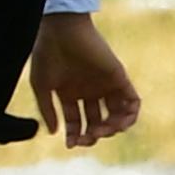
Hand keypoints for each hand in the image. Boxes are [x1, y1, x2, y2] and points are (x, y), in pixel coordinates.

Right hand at [28, 11, 139, 145]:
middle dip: (93, 135)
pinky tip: (119, 122)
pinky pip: (132, 101)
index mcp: (70, 93)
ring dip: (113, 128)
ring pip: (116, 115)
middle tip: (89, 138)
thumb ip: (48, 110)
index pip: (77, 122)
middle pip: (97, 122)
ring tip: (103, 130)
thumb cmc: (47, 55)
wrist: (61, 30)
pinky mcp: (119, 78)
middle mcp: (89, 91)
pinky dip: (130, 115)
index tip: (71, 144)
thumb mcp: (42, 86)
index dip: (75, 135)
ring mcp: (105, 85)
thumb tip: (54, 133)